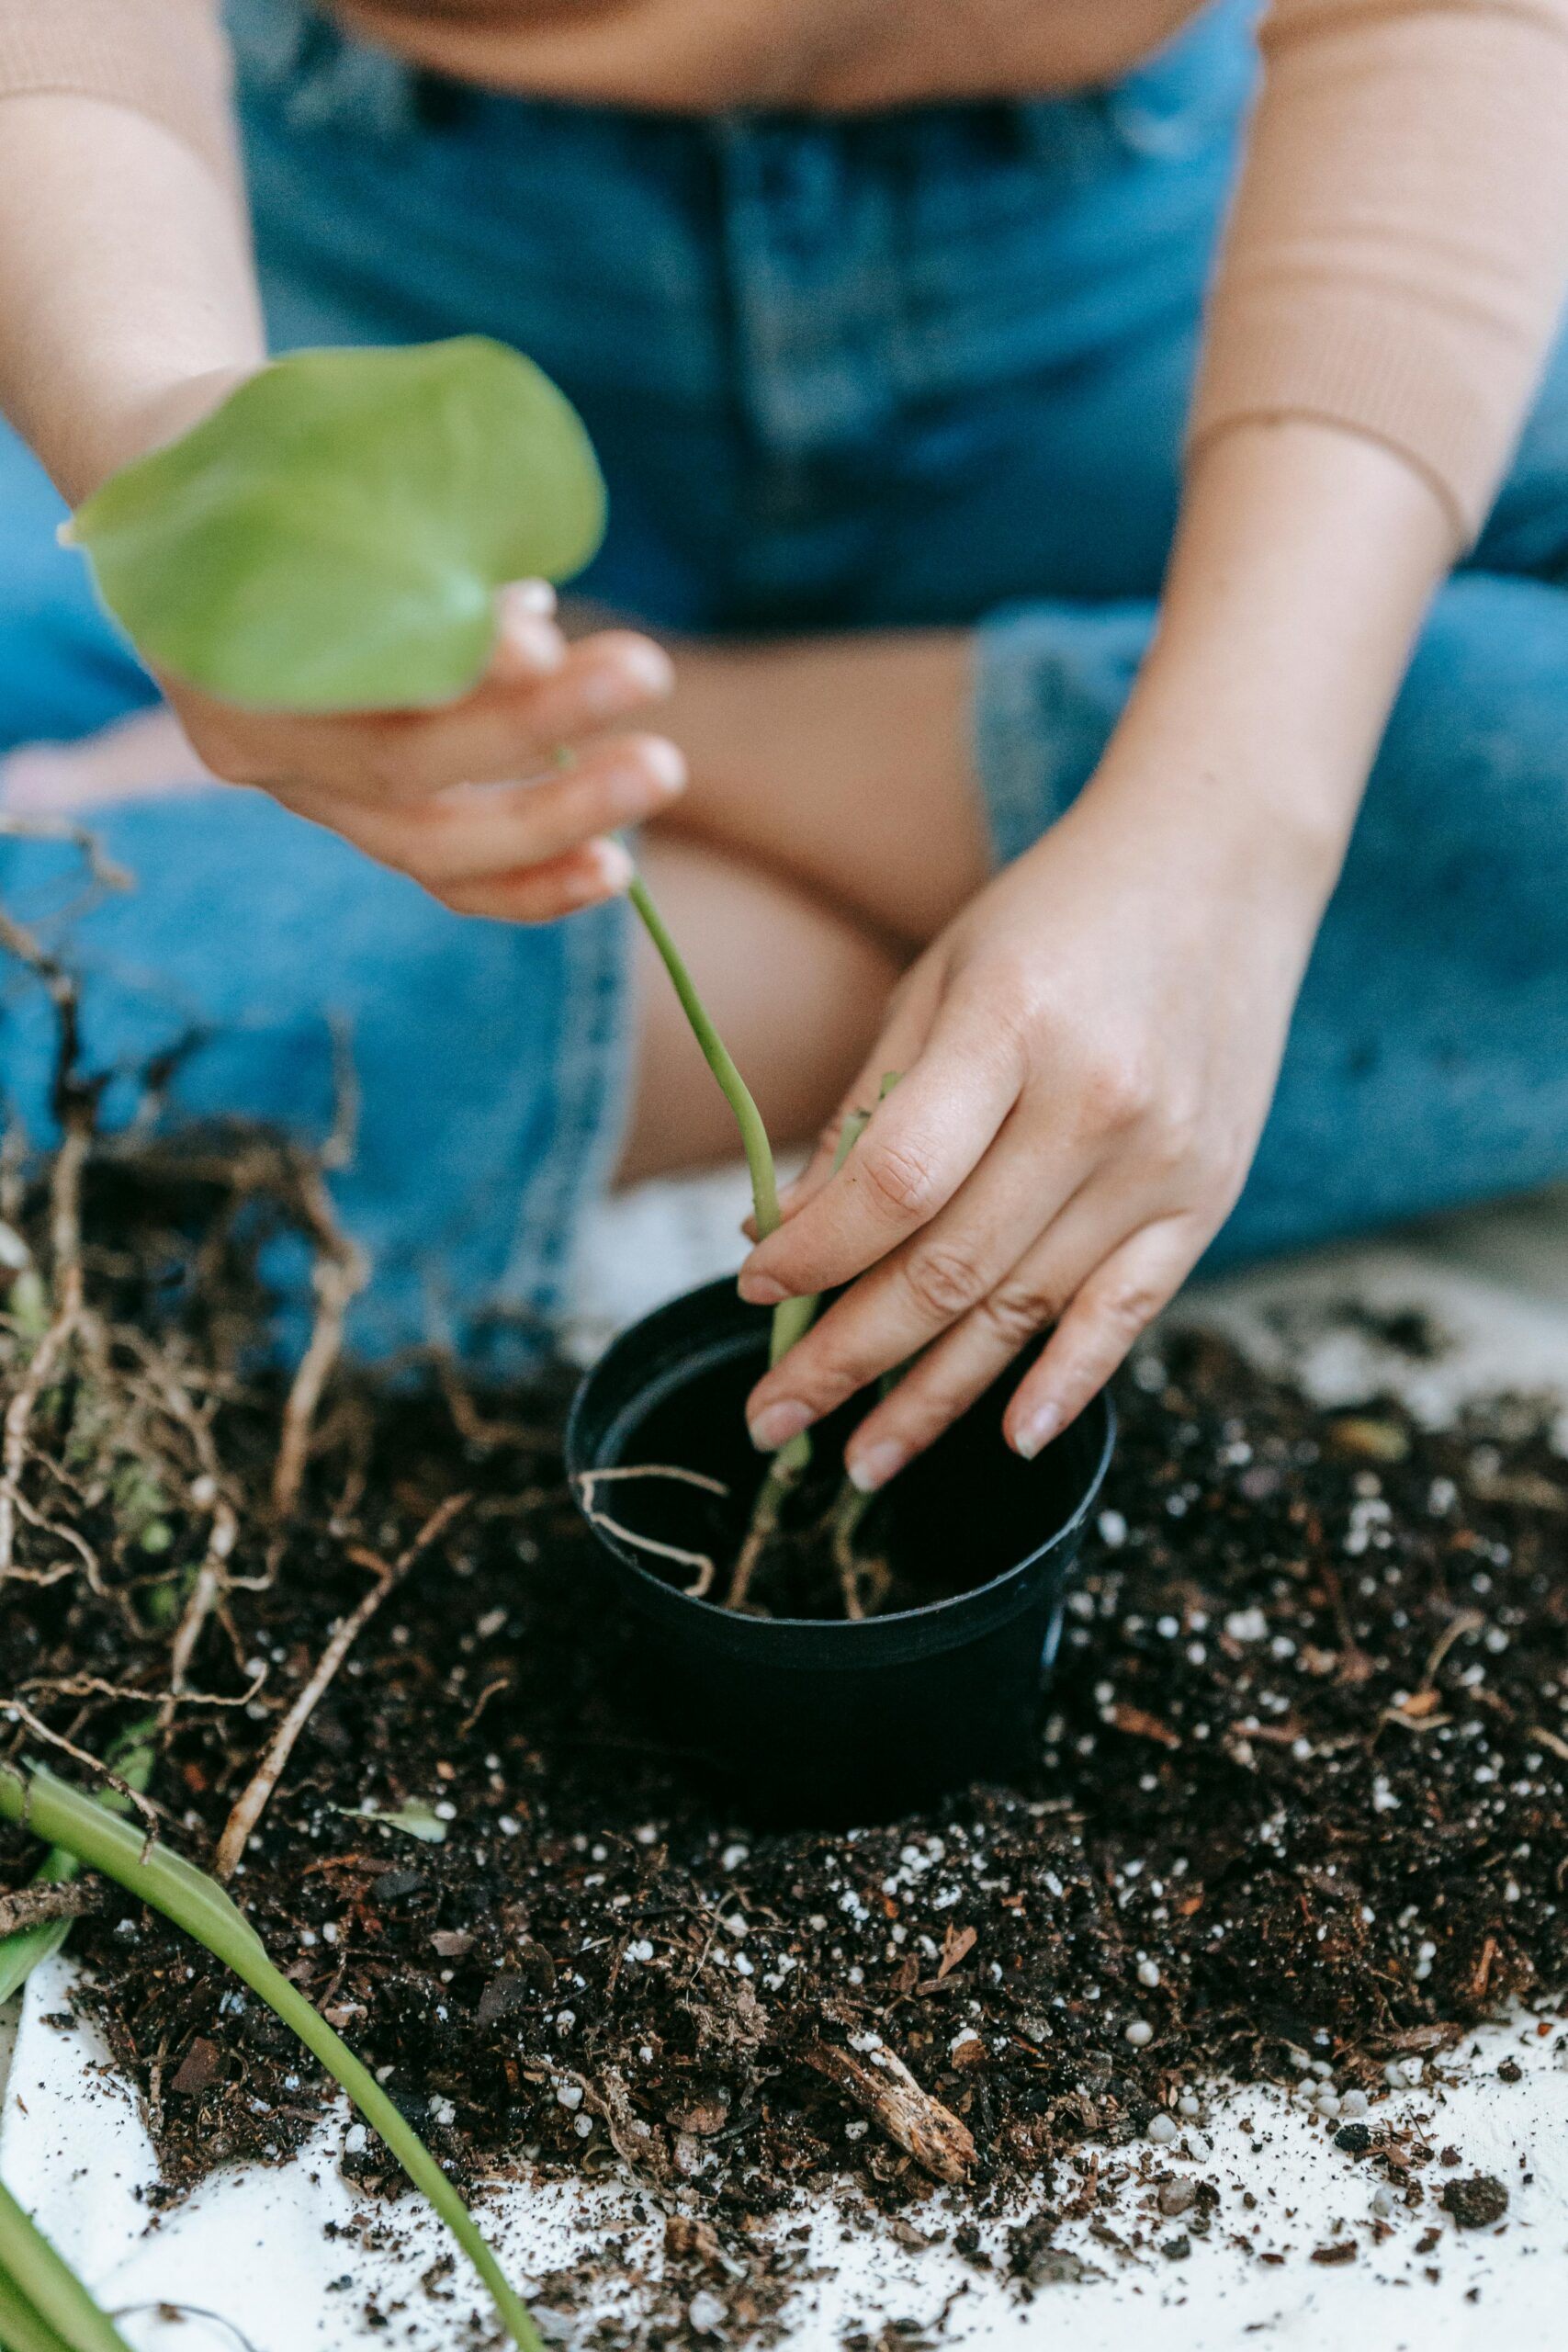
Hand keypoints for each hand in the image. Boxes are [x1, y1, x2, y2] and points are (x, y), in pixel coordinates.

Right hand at [87, 374, 684, 923]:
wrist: (193, 509)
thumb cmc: (269, 447)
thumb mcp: (318, 444)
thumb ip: (406, 528)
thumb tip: (530, 627)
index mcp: (217, 631)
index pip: (346, 663)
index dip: (449, 662)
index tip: (547, 637)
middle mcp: (248, 735)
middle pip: (400, 763)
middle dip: (534, 728)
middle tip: (648, 671)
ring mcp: (299, 790)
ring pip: (428, 842)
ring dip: (554, 818)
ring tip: (661, 771)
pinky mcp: (351, 818)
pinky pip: (441, 875)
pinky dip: (531, 881)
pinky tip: (613, 870)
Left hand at [736, 765, 1339, 1486]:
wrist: (1220, 866)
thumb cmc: (1054, 917)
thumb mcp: (938, 980)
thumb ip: (865, 1113)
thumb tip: (775, 1238)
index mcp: (1010, 1026)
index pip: (894, 1182)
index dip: (813, 1254)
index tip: (749, 1290)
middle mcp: (1096, 1102)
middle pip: (950, 1268)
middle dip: (845, 1356)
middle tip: (771, 1414)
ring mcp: (1163, 1159)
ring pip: (1025, 1309)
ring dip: (932, 1398)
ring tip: (860, 1458)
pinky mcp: (1208, 1195)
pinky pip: (1127, 1312)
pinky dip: (1066, 1382)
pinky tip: (1005, 1438)